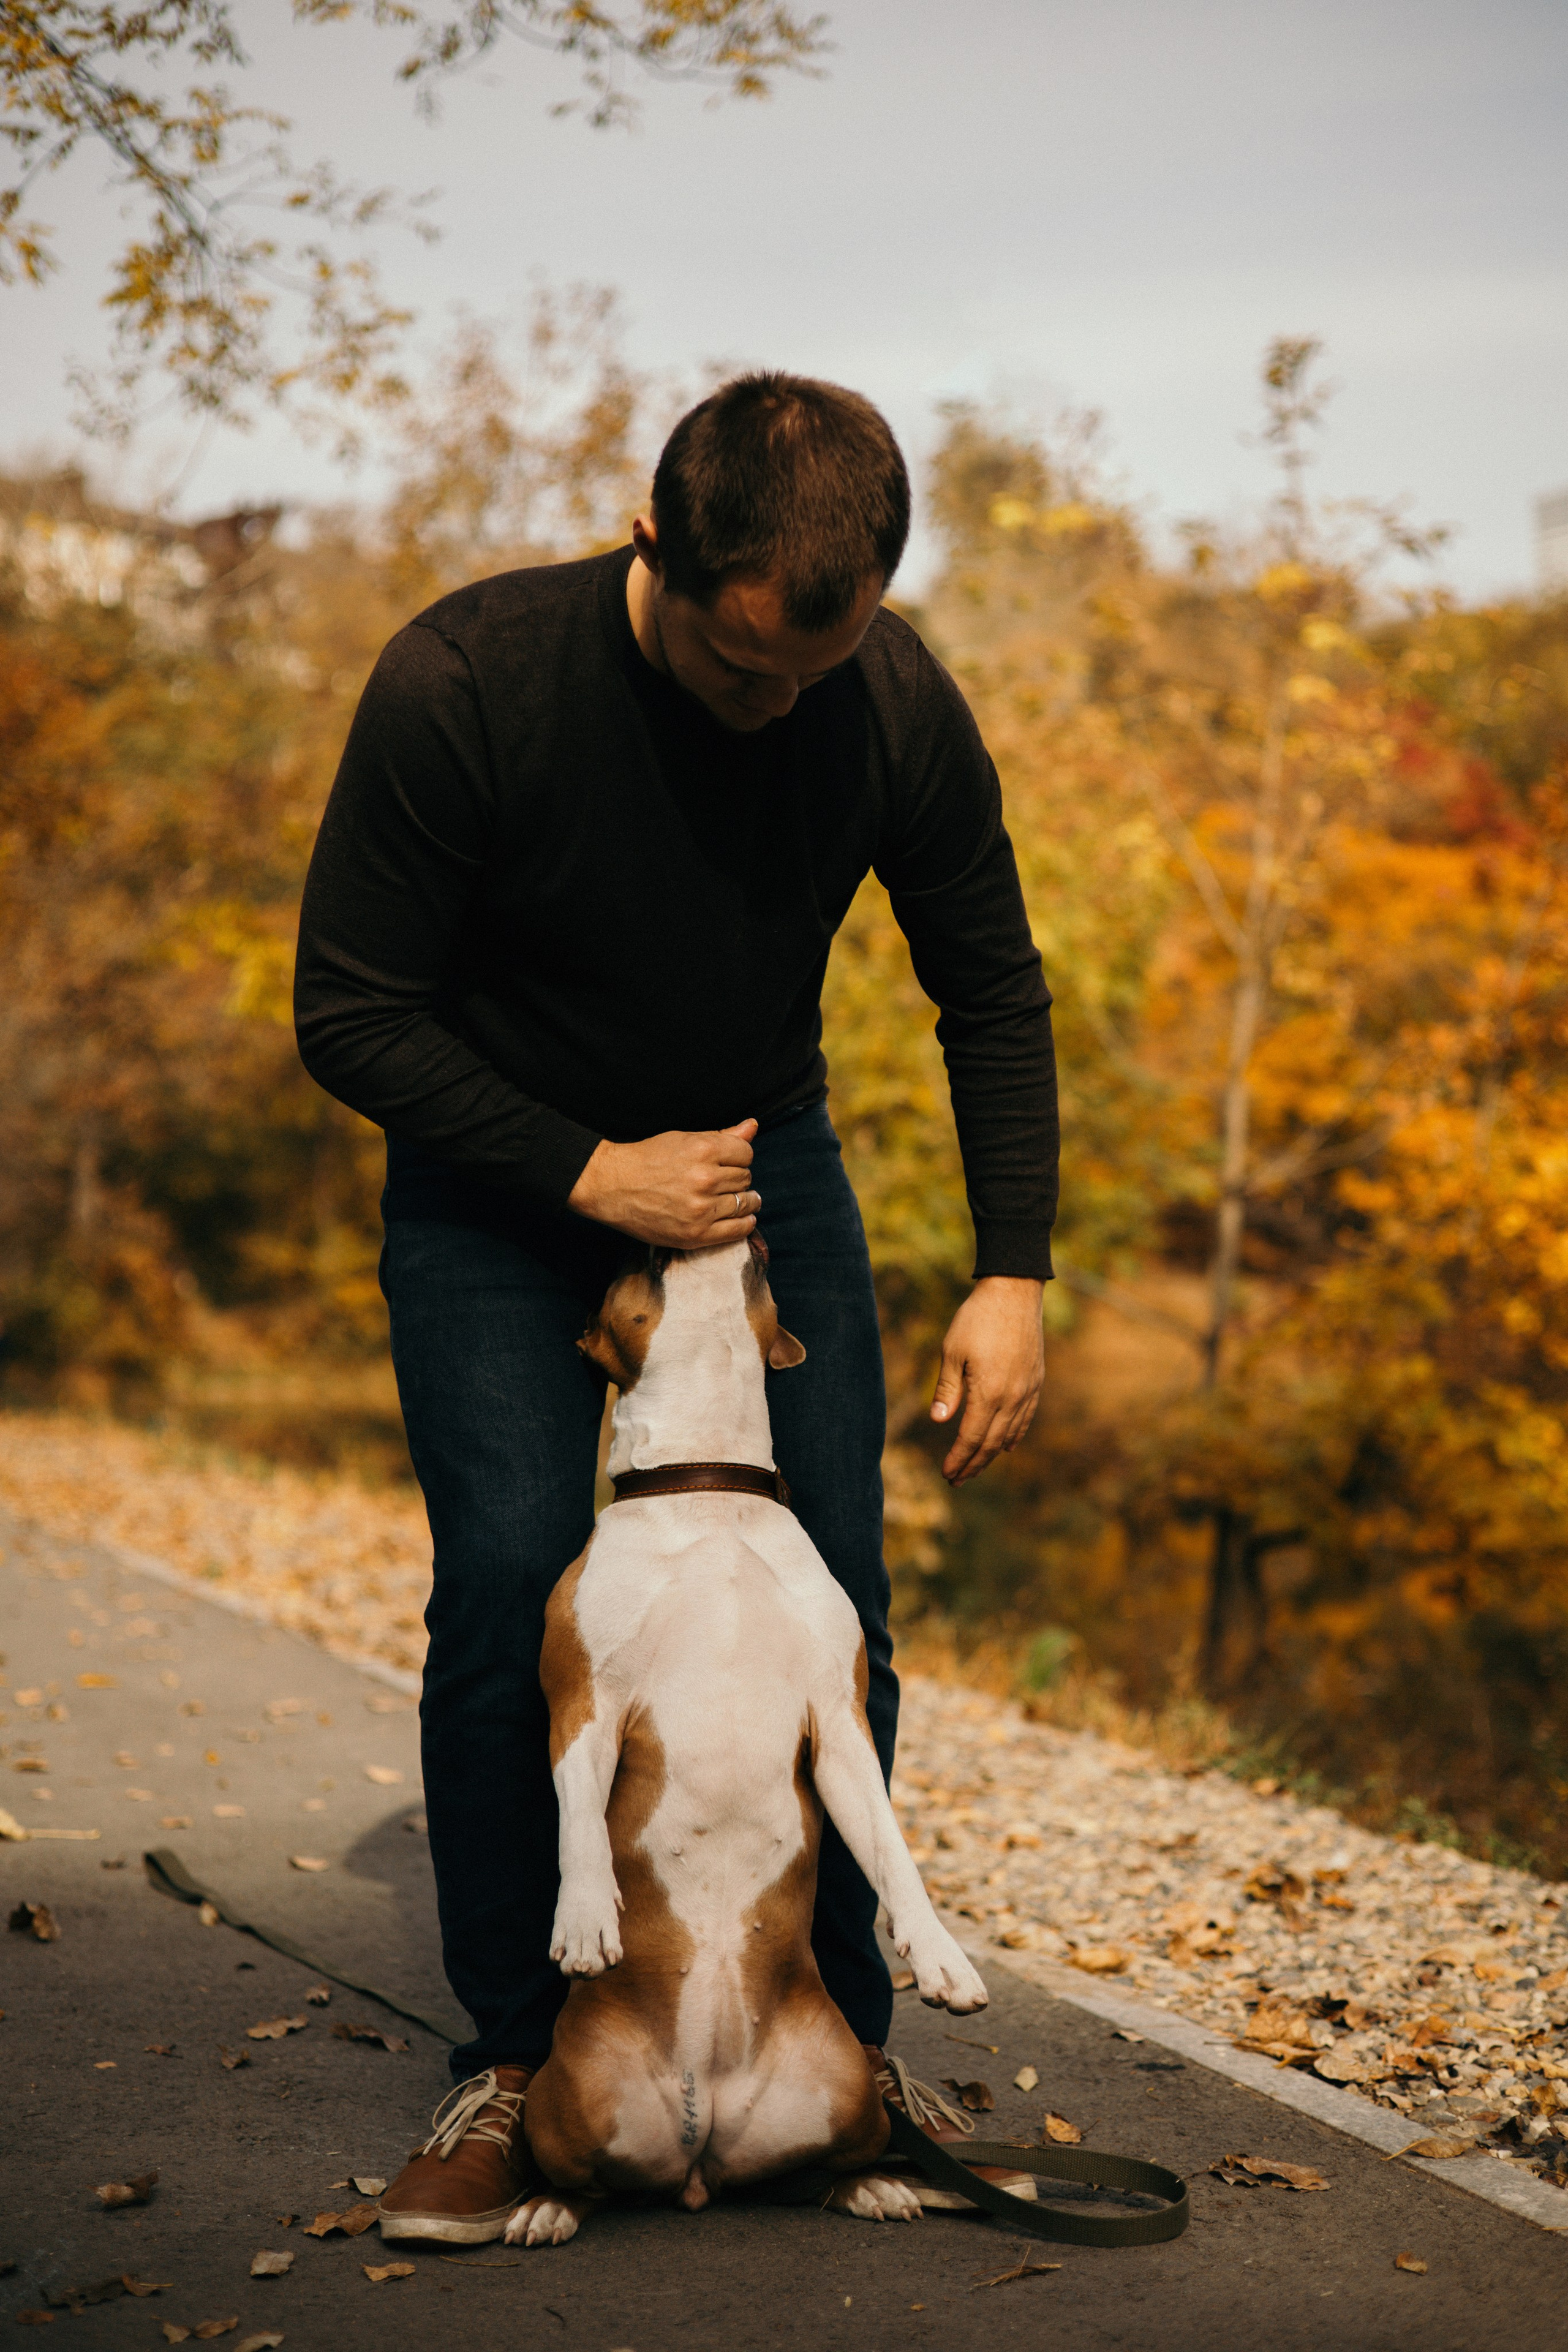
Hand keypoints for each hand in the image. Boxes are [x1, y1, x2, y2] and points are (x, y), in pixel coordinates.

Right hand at [567, 1119, 759, 1247]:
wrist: (613, 1187)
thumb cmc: (648, 1159)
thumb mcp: (684, 1139)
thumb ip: (722, 1136)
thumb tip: (753, 1126)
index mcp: (703, 1150)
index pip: (745, 1153)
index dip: (739, 1156)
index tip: (729, 1162)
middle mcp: (705, 1179)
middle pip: (745, 1178)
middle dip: (737, 1178)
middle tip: (723, 1181)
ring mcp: (701, 1209)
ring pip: (744, 1203)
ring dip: (744, 1201)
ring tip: (736, 1200)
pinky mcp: (696, 1234)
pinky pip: (738, 1230)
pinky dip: (745, 1223)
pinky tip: (742, 1217)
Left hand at [930, 1277, 1044, 1484]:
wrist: (1014, 1292)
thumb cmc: (977, 1318)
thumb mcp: (952, 1351)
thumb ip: (947, 1388)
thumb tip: (938, 1421)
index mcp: (989, 1392)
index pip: (972, 1437)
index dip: (959, 1458)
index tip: (947, 1474)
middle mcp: (1012, 1397)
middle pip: (992, 1443)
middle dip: (973, 1464)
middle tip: (957, 1480)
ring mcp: (1027, 1390)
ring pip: (1010, 1434)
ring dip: (992, 1454)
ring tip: (976, 1467)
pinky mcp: (1036, 1380)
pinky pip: (1026, 1417)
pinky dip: (1015, 1435)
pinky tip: (1007, 1445)